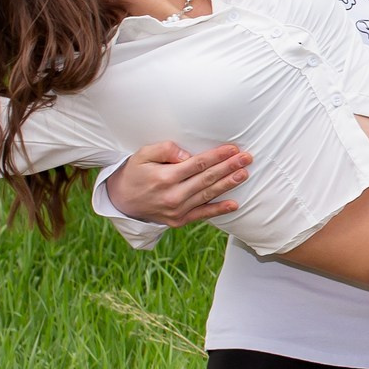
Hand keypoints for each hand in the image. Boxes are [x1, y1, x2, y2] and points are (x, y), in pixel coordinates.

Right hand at [103, 140, 251, 225]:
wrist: (122, 201)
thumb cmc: (135, 173)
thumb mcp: (142, 155)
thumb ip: (164, 150)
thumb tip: (187, 155)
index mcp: (165, 177)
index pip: (198, 164)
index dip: (217, 156)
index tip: (233, 148)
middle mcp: (173, 195)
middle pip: (207, 179)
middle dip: (229, 167)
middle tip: (247, 158)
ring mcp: (177, 210)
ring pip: (208, 194)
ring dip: (228, 184)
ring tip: (244, 173)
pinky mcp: (179, 220)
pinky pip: (202, 214)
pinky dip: (218, 210)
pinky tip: (234, 204)